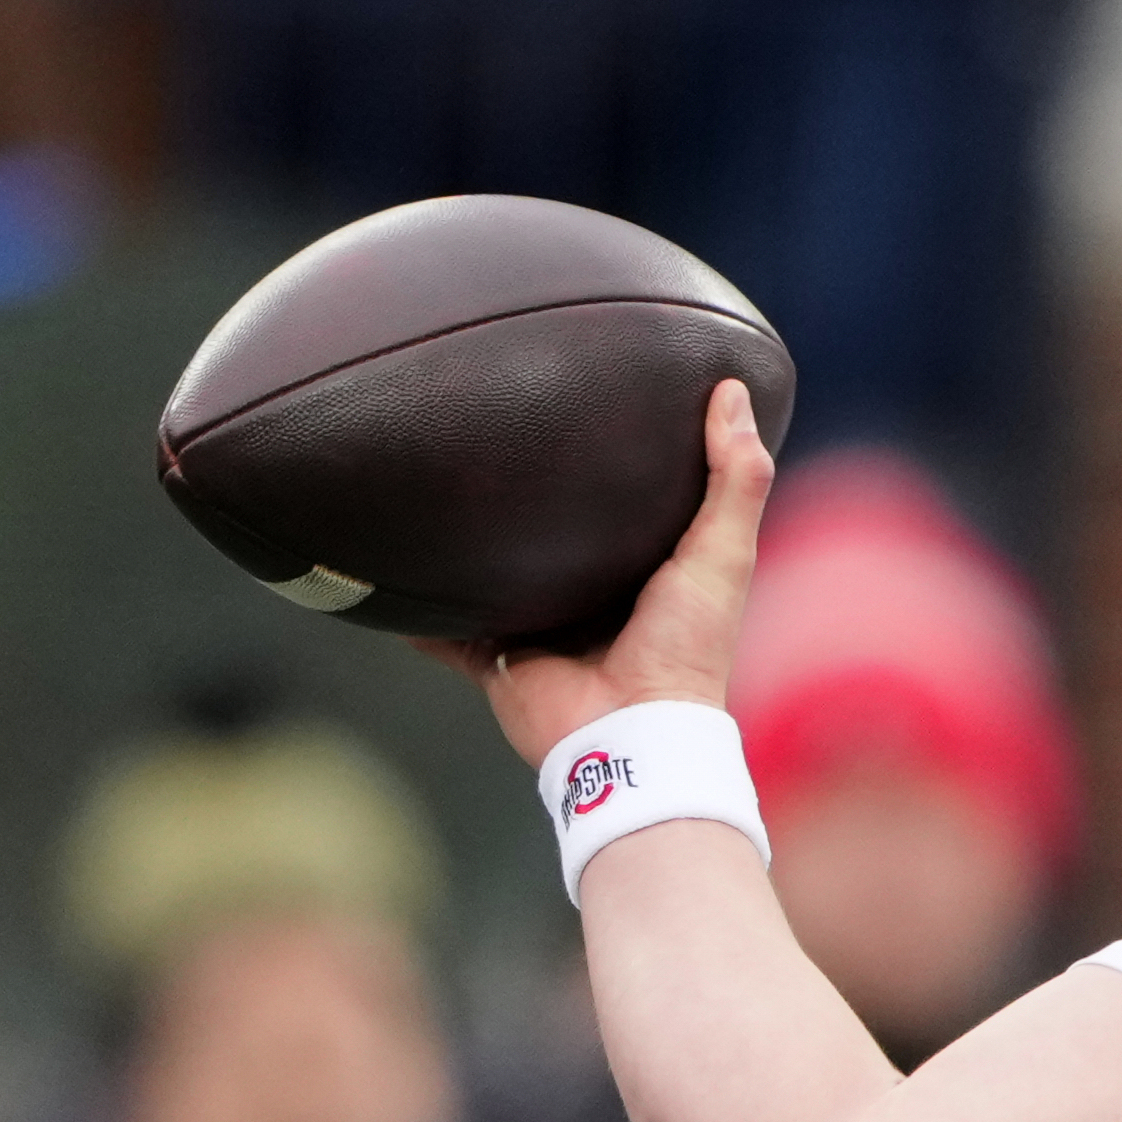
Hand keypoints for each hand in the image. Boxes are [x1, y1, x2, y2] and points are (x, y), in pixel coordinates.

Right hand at [420, 380, 777, 766]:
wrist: (628, 731)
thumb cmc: (685, 647)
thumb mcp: (722, 553)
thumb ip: (736, 479)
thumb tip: (732, 390)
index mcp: (645, 570)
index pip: (627, 502)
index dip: (615, 459)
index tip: (592, 404)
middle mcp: (592, 596)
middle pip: (551, 536)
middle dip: (527, 500)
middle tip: (492, 438)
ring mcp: (541, 628)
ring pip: (495, 577)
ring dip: (468, 550)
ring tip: (431, 495)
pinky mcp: (497, 658)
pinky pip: (446, 633)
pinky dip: (417, 615)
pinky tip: (385, 583)